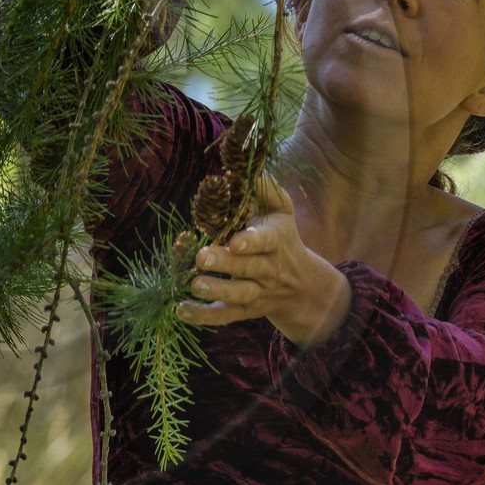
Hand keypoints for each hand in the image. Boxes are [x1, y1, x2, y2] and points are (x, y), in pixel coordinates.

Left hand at [178, 173, 350, 346]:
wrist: (302, 286)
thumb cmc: (283, 237)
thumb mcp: (281, 211)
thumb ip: (264, 189)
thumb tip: (240, 168)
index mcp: (276, 240)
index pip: (266, 241)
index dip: (251, 241)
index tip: (234, 241)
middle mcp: (268, 268)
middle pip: (248, 268)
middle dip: (225, 263)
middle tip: (202, 257)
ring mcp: (257, 292)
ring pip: (238, 294)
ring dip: (216, 290)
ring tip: (194, 284)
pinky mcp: (244, 310)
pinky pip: (225, 316)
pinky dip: (203, 316)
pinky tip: (181, 311)